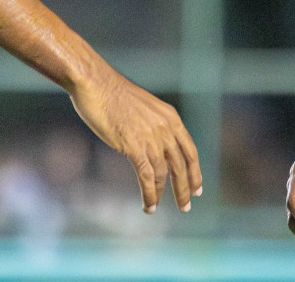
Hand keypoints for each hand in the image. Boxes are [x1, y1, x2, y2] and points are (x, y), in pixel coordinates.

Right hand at [69, 68, 201, 213]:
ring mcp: (151, 137)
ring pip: (164, 174)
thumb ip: (153, 125)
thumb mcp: (143, 108)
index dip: (195, 172)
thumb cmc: (114, 95)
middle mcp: (166, 128)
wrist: (97, 84)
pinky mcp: (133, 145)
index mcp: (171, 118)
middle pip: (182, 165)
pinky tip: (148, 205)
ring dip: (162, 194)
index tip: (197, 188)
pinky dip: (149, 193)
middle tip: (186, 207)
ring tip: (156, 209)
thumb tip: (152, 144)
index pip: (190, 150)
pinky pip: (146, 176)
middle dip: (184, 188)